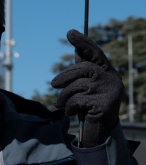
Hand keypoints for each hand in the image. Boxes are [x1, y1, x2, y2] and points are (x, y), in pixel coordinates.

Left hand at [51, 29, 123, 146]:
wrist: (100, 131)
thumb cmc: (90, 104)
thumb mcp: (87, 85)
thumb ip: (82, 69)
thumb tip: (76, 48)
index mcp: (108, 71)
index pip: (95, 53)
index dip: (83, 42)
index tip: (70, 33)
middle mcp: (112, 79)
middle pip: (83, 68)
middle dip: (65, 76)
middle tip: (53, 84)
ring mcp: (109, 92)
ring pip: (77, 85)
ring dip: (64, 96)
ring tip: (60, 104)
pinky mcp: (104, 105)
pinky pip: (77, 100)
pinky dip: (68, 106)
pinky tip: (70, 112)